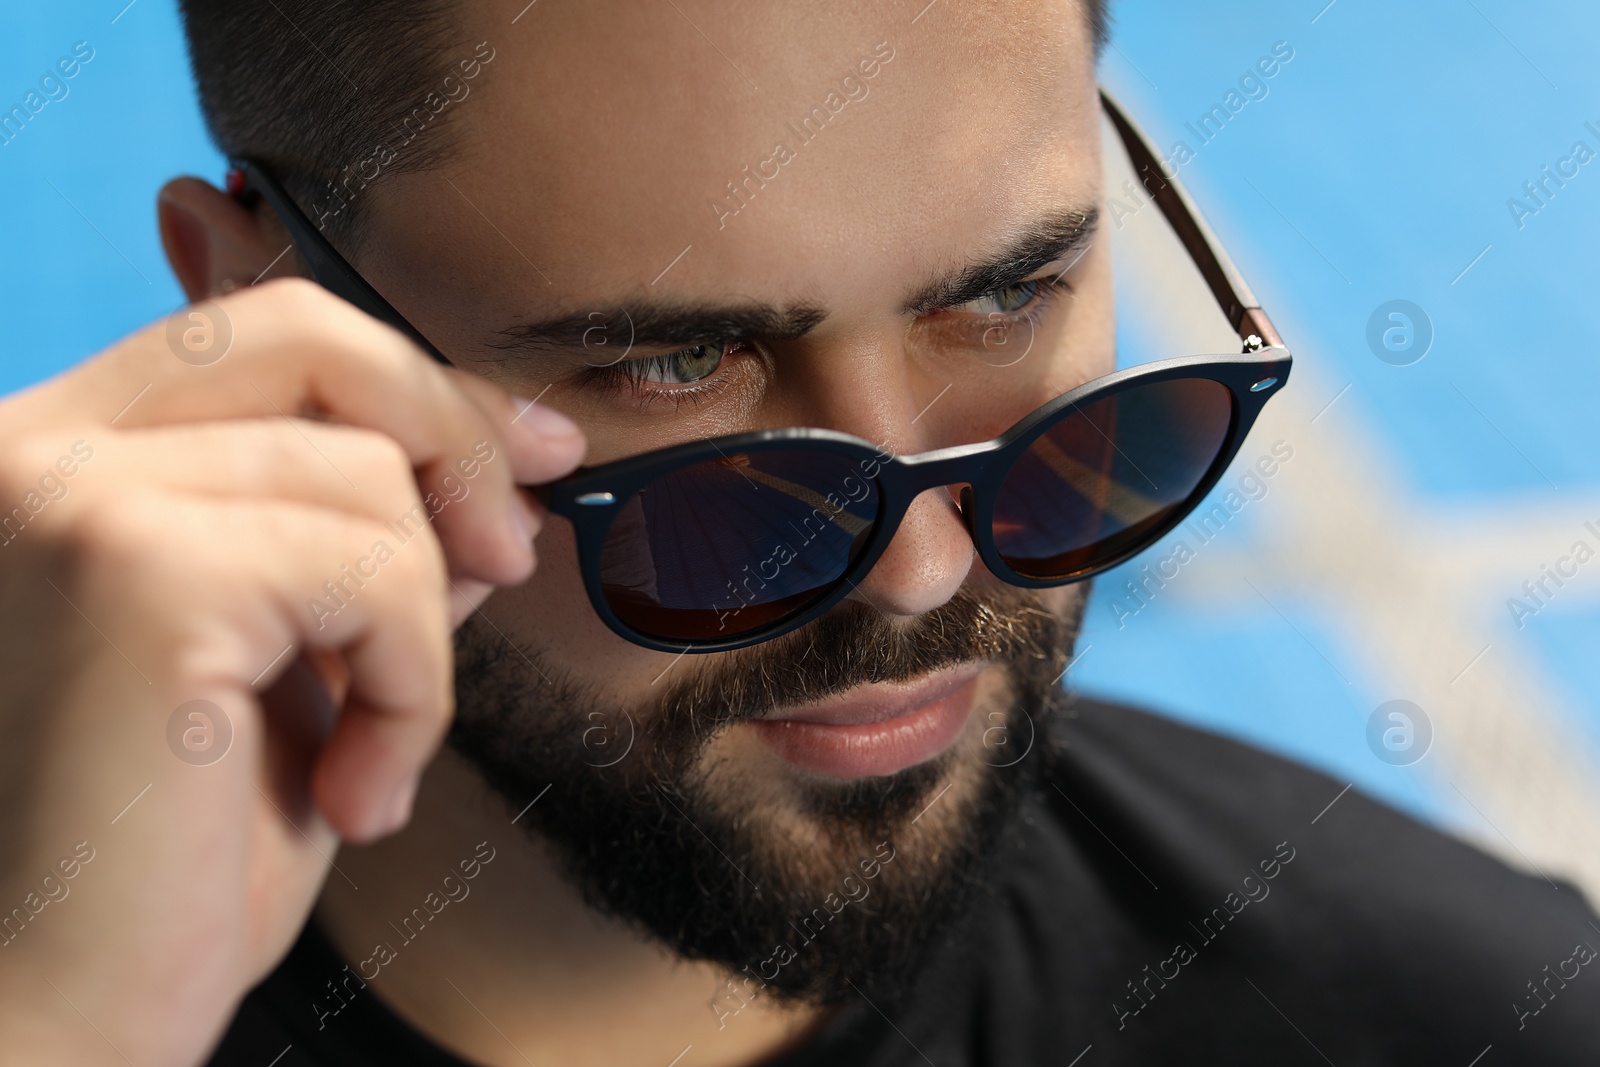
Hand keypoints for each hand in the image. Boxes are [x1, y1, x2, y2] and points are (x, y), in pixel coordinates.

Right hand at [0, 278, 583, 1064]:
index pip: (259, 339)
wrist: (48, 1025)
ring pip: (367, 477)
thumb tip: (491, 484)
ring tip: (371, 755)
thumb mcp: (287, 674)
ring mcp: (67, 498)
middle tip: (515, 557)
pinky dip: (414, 684)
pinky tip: (358, 788)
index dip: (413, 383)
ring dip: (419, 631)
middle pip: (309, 342)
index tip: (530, 452)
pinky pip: (379, 571)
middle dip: (452, 437)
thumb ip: (362, 560)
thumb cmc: (158, 869)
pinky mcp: (136, 570)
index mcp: (48, 464)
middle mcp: (27, 452)